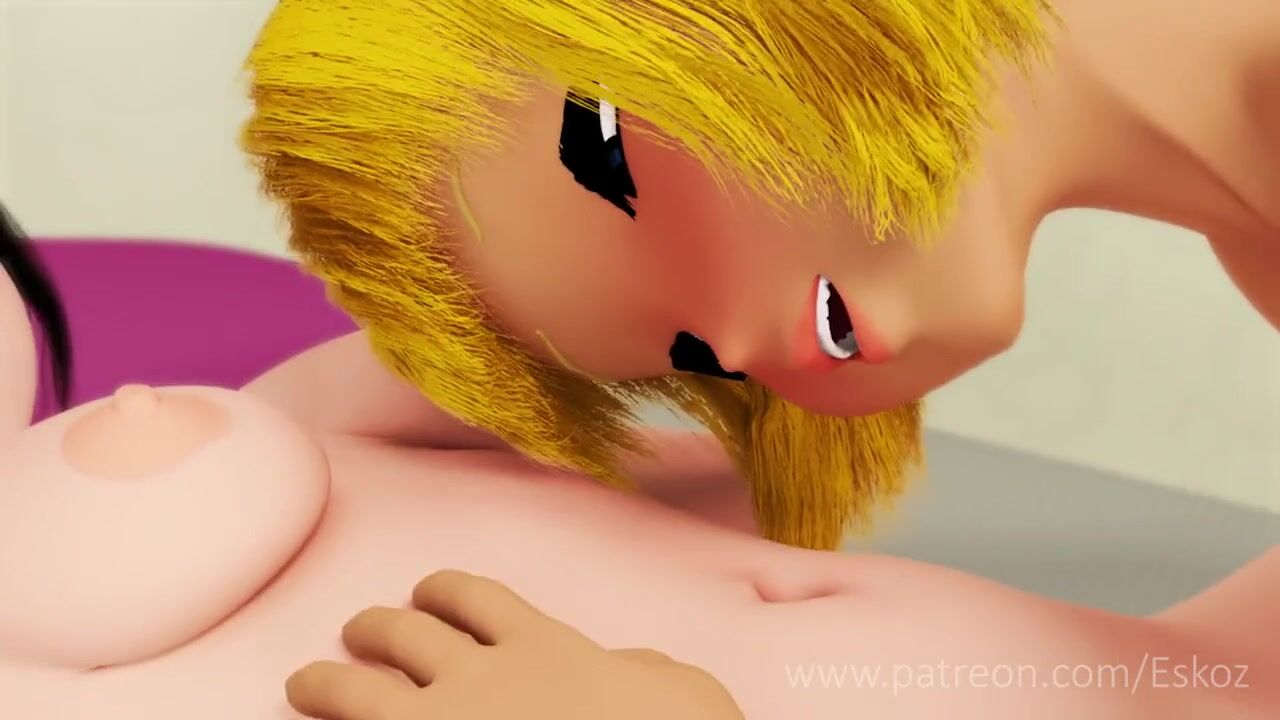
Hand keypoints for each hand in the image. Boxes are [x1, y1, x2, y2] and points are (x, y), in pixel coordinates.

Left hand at [286, 570, 745, 719]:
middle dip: (374, 627)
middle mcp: (480, 677)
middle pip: (405, 633)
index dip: (443, 591)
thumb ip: (638, 670)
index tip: (428, 592)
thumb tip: (624, 668)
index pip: (476, 600)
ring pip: (359, 691)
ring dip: (325, 683)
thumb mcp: (680, 688)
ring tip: (305, 682)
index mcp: (543, 647)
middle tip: (358, 629)